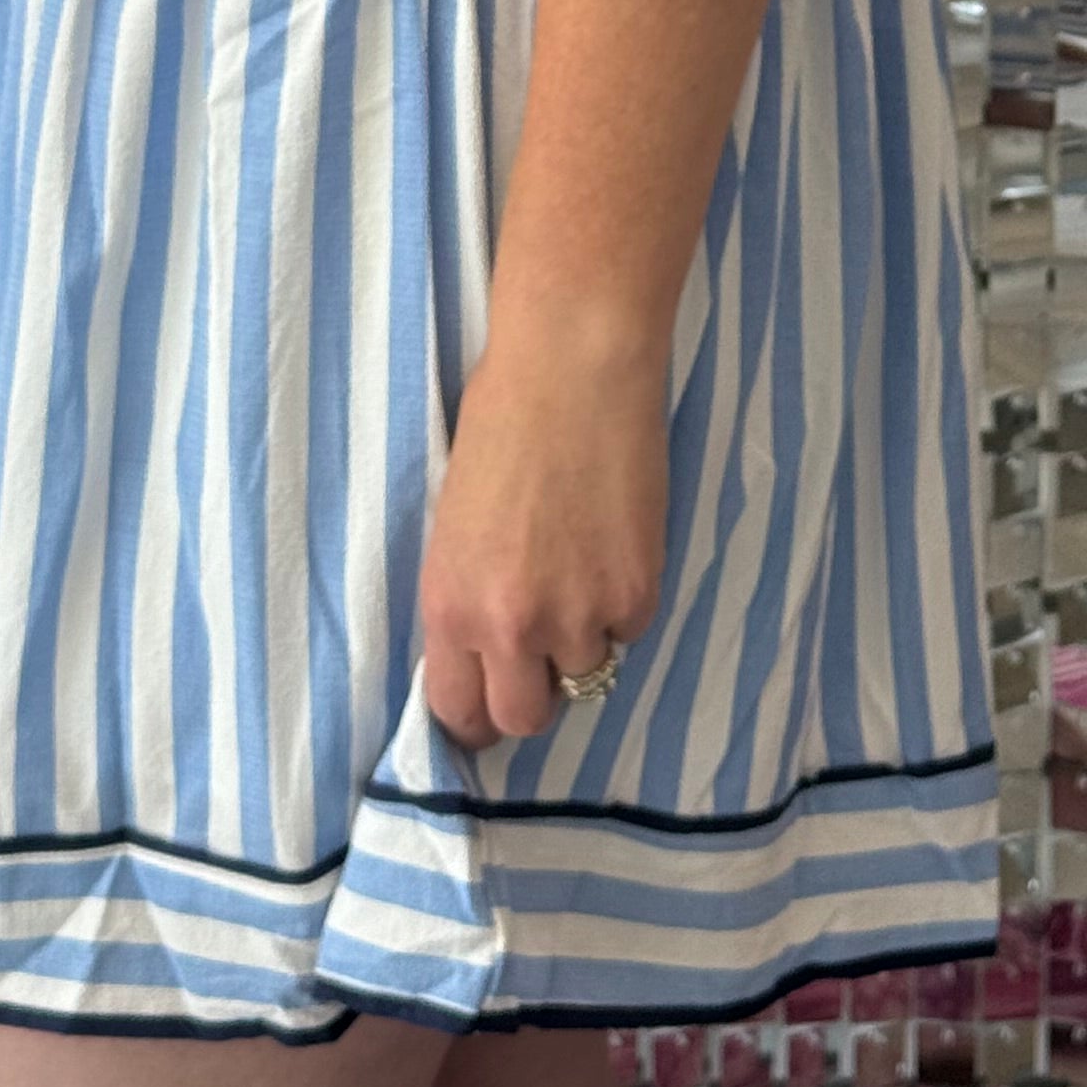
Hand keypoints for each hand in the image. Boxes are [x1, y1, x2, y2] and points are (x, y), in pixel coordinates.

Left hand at [416, 325, 668, 749]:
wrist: (572, 367)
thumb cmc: (501, 420)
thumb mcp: (456, 525)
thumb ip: (469, 595)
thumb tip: (486, 646)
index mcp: (450, 605)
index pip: (460, 711)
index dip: (477, 711)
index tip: (490, 698)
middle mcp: (509, 627)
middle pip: (524, 719)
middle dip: (534, 691)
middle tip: (544, 648)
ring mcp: (578, 616)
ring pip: (585, 673)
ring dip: (584, 637)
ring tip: (581, 562)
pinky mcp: (636, 595)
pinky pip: (629, 630)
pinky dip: (624, 601)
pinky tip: (613, 539)